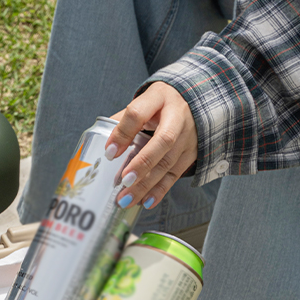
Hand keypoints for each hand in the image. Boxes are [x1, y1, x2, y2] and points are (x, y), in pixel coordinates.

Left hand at [104, 82, 197, 210]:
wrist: (194, 102)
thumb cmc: (160, 105)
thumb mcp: (143, 103)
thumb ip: (123, 122)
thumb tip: (104, 147)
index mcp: (159, 97)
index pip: (138, 113)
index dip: (123, 133)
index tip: (109, 152)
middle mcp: (178, 116)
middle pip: (163, 141)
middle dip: (142, 163)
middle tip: (124, 181)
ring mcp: (188, 136)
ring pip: (168, 162)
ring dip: (146, 184)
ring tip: (126, 199)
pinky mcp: (192, 153)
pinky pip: (175, 174)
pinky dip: (159, 191)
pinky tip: (145, 202)